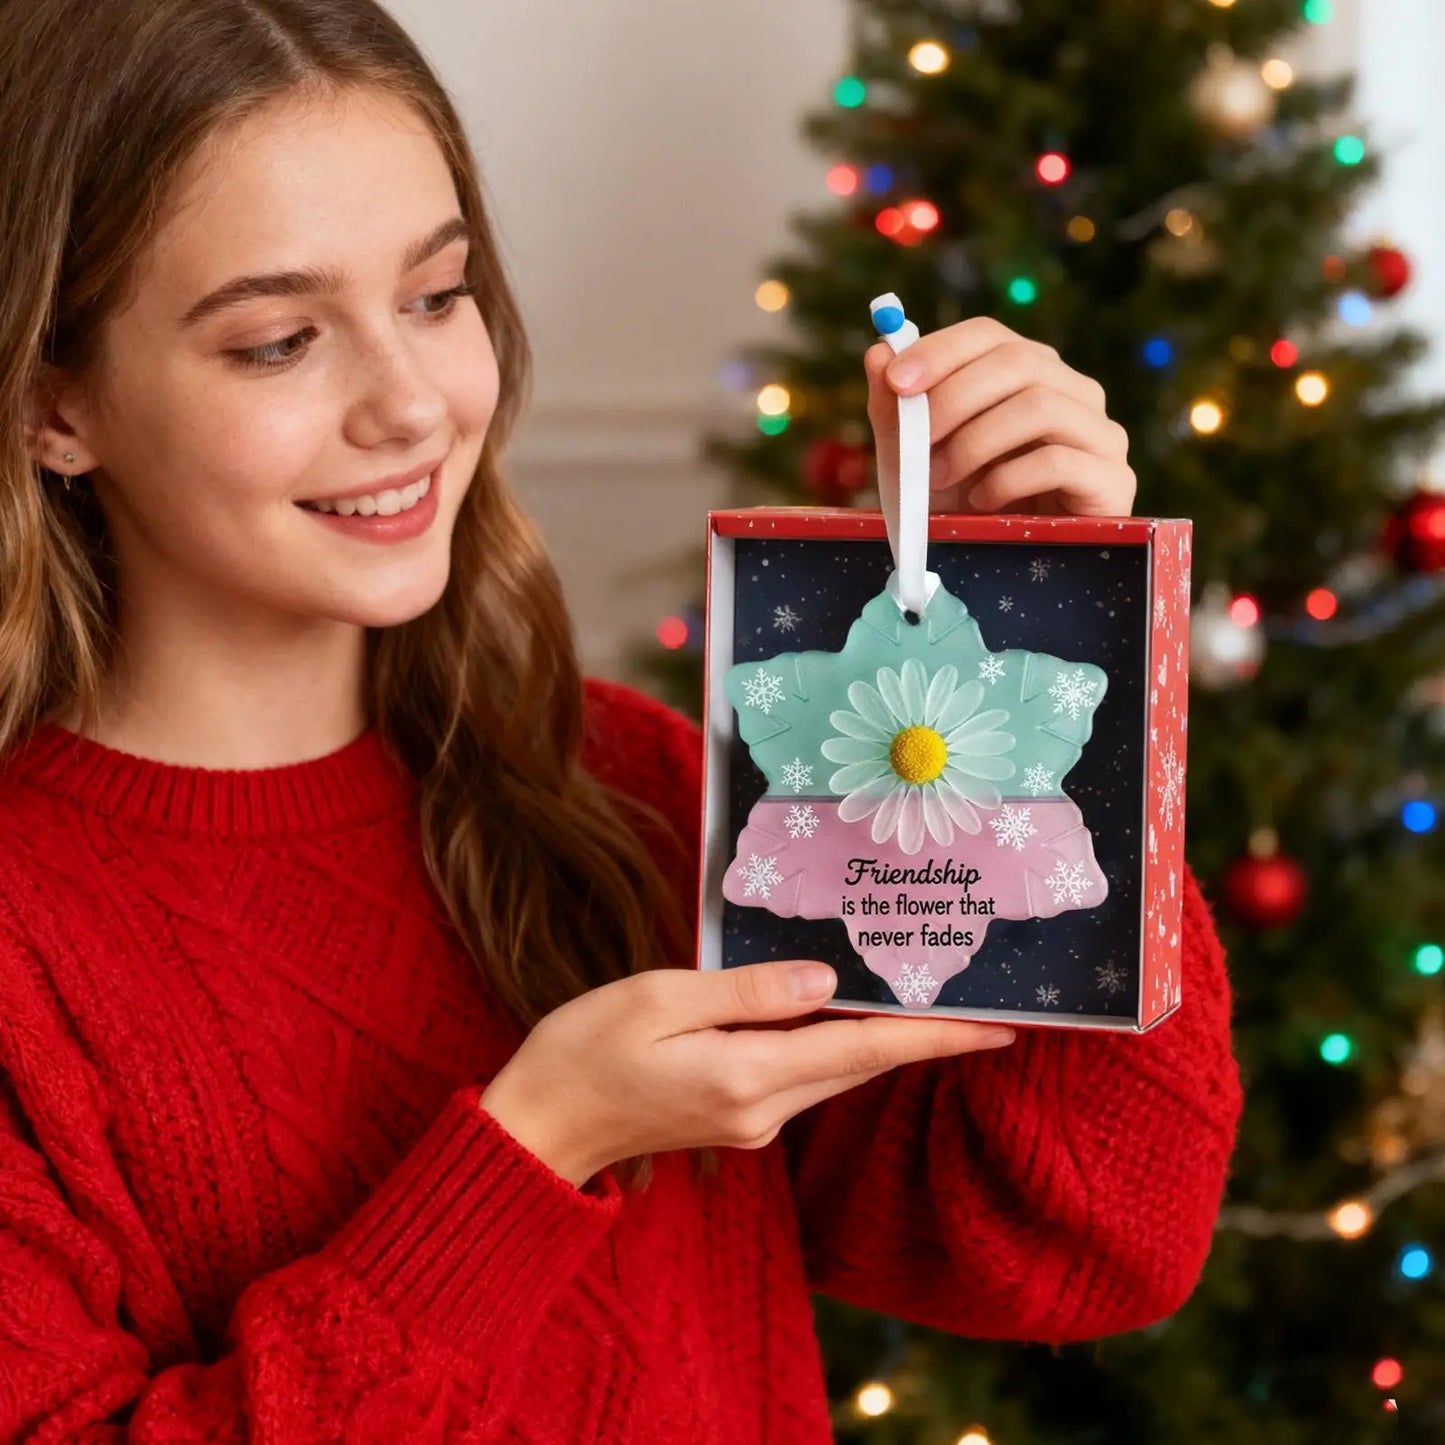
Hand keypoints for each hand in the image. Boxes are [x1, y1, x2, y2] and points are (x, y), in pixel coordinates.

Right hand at [478, 962, 1015, 1186]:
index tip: (998, 1028)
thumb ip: (746, 991)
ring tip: (932, 1003)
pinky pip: (805, 1076)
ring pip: (837, 1072)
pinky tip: (847, 1017)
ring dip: (886, 1041)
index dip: (935, 1037)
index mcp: (748, 1075)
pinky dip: (840, 1048)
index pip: (863, 1050)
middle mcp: (764, 1110)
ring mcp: (752, 1122)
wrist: (539, 1126)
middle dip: (927, 1038)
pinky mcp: (736, 1118)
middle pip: (862, 1064)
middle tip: (987, 1008)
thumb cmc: (584, 1050)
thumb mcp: (659, 999)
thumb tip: (825, 982)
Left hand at [865, 316, 1135, 517]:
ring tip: (939, 478)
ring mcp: (1100, 433)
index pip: (989, 335)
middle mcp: (1072, 392)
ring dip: (976, 441)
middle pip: (1018, 361)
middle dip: (954, 398)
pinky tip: (983, 502)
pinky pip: (1058, 461)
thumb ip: (894, 408)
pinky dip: (1008, 480)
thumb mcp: (914, 459)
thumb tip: (879, 350)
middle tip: (917, 438)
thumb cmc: (959, 506)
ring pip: (1040, 406)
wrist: (1000, 568)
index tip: (897, 381)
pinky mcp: (1112, 480)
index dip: (941, 351)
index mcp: (1028, 373)